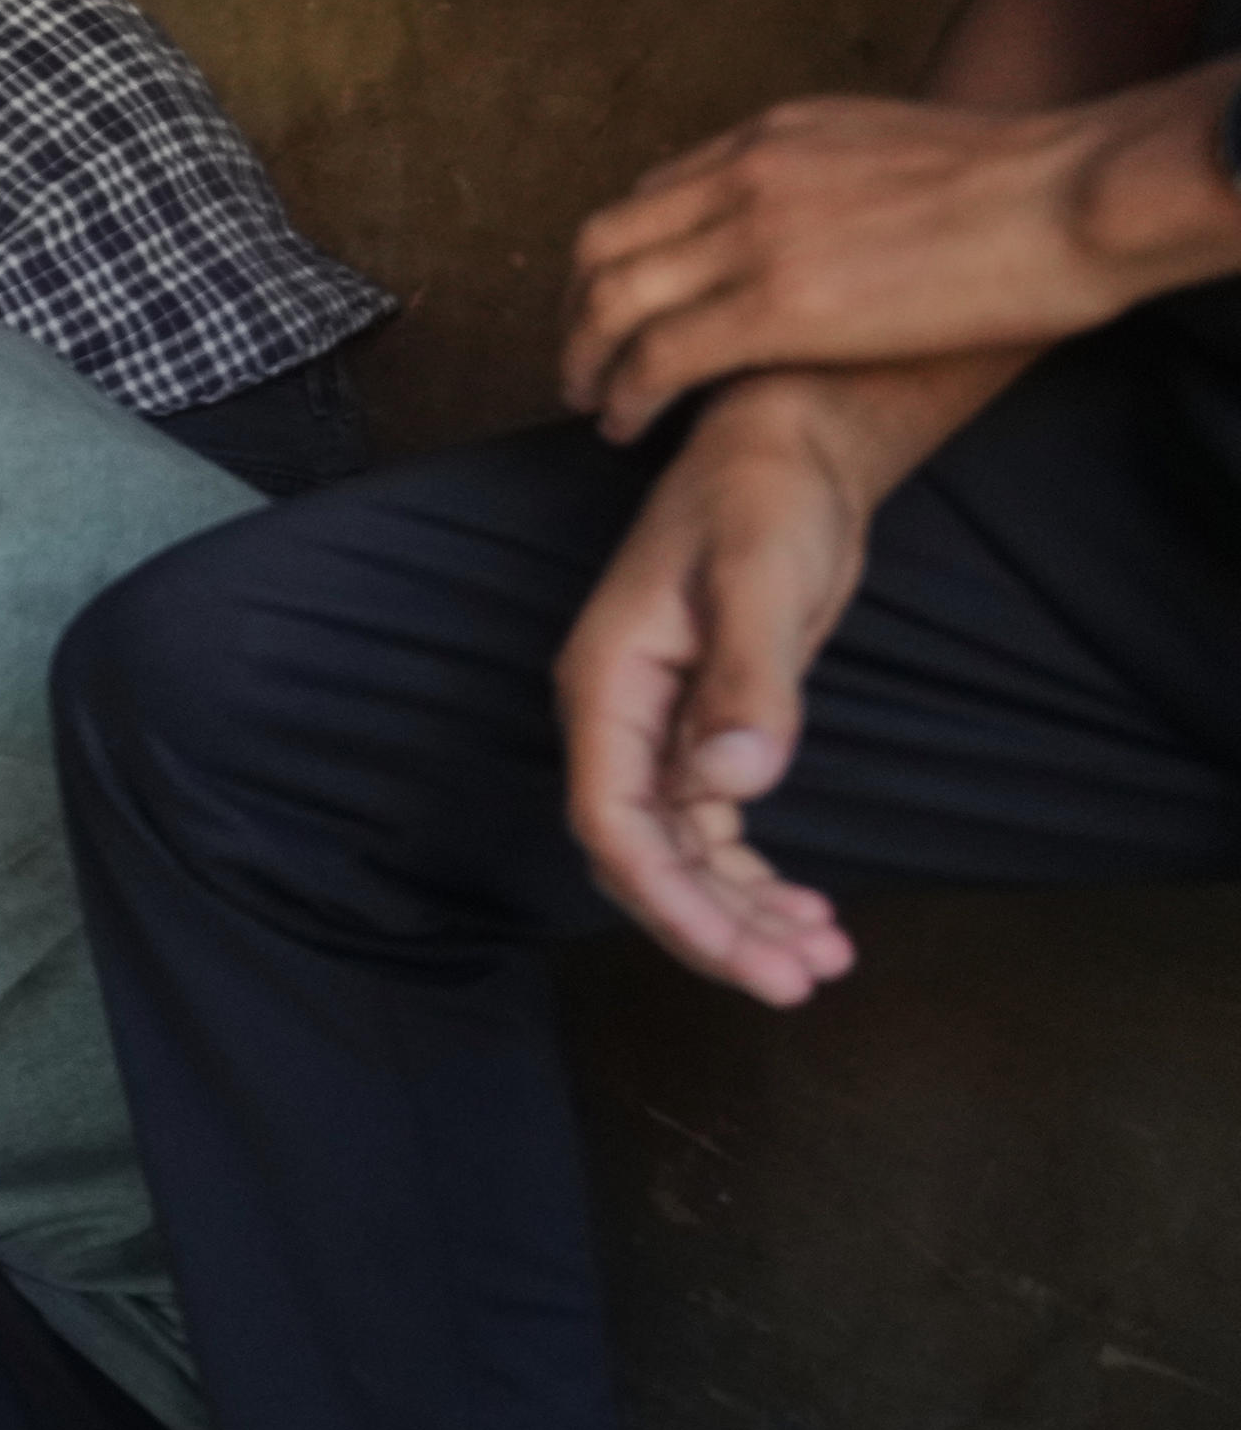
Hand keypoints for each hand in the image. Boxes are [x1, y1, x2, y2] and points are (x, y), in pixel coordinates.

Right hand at [554, 375, 916, 1004]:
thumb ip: (747, 682)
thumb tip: (732, 789)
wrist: (785, 448)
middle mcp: (620, 720)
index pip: (615, 822)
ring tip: (822, 960)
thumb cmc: (762, 497)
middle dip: (714, 927)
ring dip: (741, 912)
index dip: (673, 901)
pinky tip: (810, 910)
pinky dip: (754, 876)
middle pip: (644, 855)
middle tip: (799, 982)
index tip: (749, 956)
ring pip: (682, 852)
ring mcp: (659, 729)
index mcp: (608, 687)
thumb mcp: (760, 577)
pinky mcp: (705, 729)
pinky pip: (713, 829)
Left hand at [562, 61, 1240, 437]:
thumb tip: (834, 221)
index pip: (652, 195)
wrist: (1073, 194)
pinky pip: (656, 358)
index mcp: (772, 137)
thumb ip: (836, 179)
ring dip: (585, 360)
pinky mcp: (773, 307)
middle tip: (581, 363)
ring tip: (591, 404)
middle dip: (577, 311)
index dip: (618, 259)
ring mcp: (750, 238)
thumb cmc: (1024, 185)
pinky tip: (628, 427)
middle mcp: (741, 177)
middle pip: (604, 245)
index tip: (618, 305)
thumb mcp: (898, 151)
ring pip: (612, 302)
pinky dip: (625, 396)